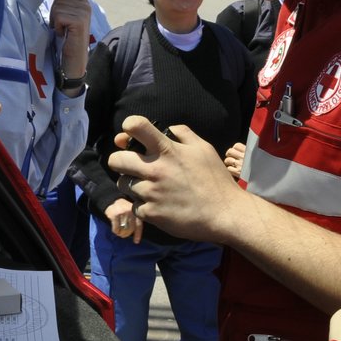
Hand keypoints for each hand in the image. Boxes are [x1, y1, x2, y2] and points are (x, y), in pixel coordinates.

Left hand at [52, 0, 91, 78]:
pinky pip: (58, 16)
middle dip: (54, 13)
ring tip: (64, 30)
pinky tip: (64, 34)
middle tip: (62, 26)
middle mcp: (85, 5)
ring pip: (57, 7)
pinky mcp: (79, 21)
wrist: (74, 59)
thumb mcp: (66, 17)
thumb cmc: (67, 38)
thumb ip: (64, 1)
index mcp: (83, 3)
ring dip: (55, 21)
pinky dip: (57, 27)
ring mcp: (84, 12)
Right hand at [104, 198, 143, 243]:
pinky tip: (115, 230)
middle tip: (124, 235)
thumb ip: (135, 220)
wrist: (111, 200)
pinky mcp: (114, 216)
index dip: (137, 234)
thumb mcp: (132, 211)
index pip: (138, 225)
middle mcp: (130, 212)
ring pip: (123, 230)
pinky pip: (116, 228)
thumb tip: (136, 235)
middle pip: (130, 229)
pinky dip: (115, 231)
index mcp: (136, 211)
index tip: (136, 242)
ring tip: (119, 232)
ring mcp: (122, 213)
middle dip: (127, 234)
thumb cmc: (123, 208)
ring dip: (121, 233)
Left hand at [107, 116, 247, 243]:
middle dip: (119, 161)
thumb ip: (183, 134)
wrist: (225, 214)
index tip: (129, 136)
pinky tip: (157, 205)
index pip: (135, 126)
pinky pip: (134, 207)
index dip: (128, 127)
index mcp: (167, 150)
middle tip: (130, 166)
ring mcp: (151, 193)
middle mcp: (155, 170)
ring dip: (131, 184)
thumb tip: (168, 128)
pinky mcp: (151, 214)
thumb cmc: (216, 180)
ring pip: (123, 184)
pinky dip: (143, 206)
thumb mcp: (204, 148)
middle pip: (116, 160)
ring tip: (147, 187)